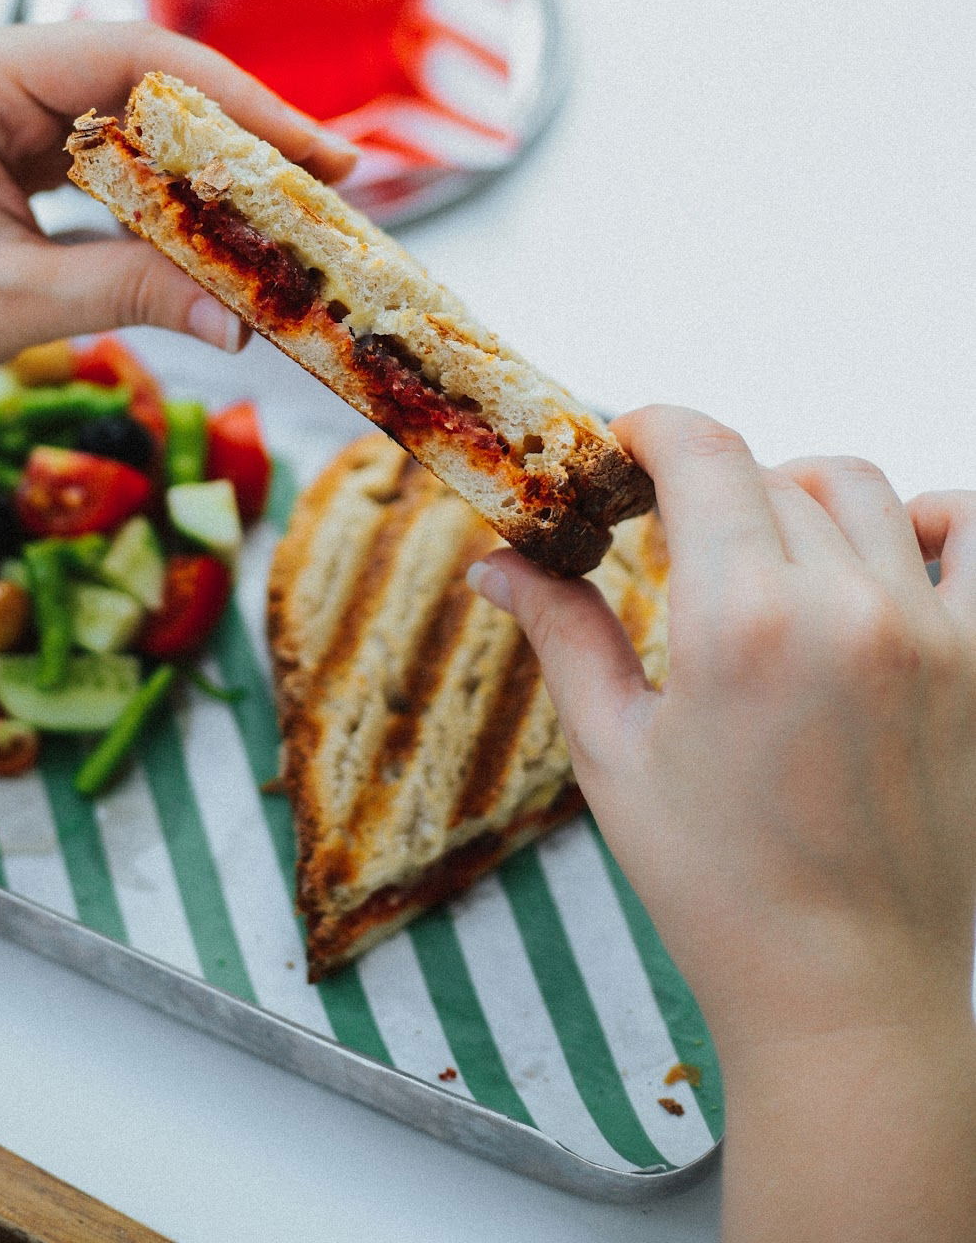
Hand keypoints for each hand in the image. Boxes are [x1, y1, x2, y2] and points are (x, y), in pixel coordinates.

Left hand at [0, 21, 356, 471]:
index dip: (240, 103)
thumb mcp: (7, 305)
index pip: (135, 59)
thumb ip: (132, 293)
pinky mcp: (0, 145)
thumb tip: (248, 320)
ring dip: (206, 163)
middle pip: (143, 78)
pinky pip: (102, 154)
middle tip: (331, 182)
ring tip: (294, 204)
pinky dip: (161, 190)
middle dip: (238, 132)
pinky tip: (220, 222)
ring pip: (130, 115)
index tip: (320, 153)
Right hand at [470, 412, 975, 1061]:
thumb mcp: (615, 756)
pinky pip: (973, 533)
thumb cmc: (720, 890)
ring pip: (859, 488)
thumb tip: (496, 562)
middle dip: (707, 485)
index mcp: (739, 621)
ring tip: (766, 555)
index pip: (701, 449)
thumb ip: (562, 634)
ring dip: (800, 497)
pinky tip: (883, 555)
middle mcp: (842, 608)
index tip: (625, 445)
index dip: (652, 427)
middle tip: (672, 535)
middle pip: (767, 473)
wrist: (846, 996)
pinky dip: (929, 519)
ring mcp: (928, 633)